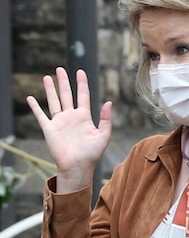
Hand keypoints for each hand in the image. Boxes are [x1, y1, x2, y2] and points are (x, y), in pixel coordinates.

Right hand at [26, 67, 112, 192]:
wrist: (78, 168)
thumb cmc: (92, 155)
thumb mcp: (104, 136)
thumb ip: (106, 119)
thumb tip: (109, 102)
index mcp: (84, 118)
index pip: (83, 96)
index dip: (82, 84)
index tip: (80, 71)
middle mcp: (71, 117)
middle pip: (66, 95)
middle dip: (64, 82)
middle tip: (60, 69)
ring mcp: (60, 122)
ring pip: (54, 101)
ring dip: (50, 89)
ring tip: (47, 77)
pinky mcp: (49, 129)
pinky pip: (40, 115)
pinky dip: (35, 107)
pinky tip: (30, 98)